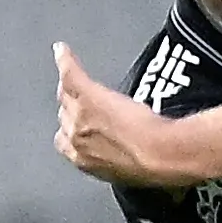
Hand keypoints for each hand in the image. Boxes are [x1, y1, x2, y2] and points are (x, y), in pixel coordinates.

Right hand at [54, 43, 193, 186]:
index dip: (73, 130)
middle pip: (64, 115)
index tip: (80, 127)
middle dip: (73, 109)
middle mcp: (75, 139)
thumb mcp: (132, 172)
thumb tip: (142, 170)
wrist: (161, 156)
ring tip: (72, 76)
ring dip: (70, 86)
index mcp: (83, 161)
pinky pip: (70, 73)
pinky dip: (64, 60)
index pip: (65, 141)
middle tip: (86, 102)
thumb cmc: (153, 168)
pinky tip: (61, 50)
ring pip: (67, 94)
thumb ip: (123, 164)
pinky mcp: (89, 95)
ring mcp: (80, 115)